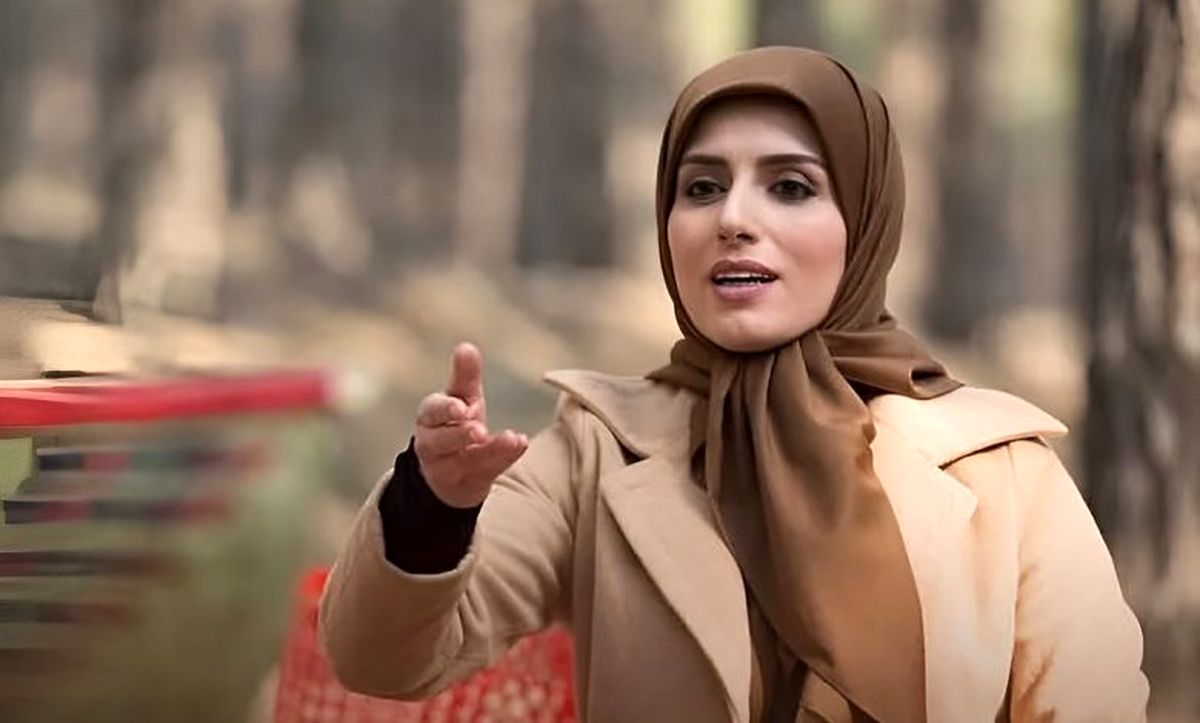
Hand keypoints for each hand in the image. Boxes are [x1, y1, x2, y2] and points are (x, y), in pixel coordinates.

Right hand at [413, 343, 528, 507]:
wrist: (449, 474)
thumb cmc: (455, 424)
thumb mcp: (461, 398)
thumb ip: (463, 376)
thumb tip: (466, 346)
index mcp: (429, 418)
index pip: (432, 411)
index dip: (445, 409)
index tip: (461, 406)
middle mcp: (433, 445)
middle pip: (441, 440)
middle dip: (458, 434)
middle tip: (477, 428)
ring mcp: (448, 468)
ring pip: (466, 460)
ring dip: (489, 450)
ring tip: (511, 438)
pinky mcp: (467, 483)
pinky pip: (486, 472)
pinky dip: (504, 458)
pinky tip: (520, 443)